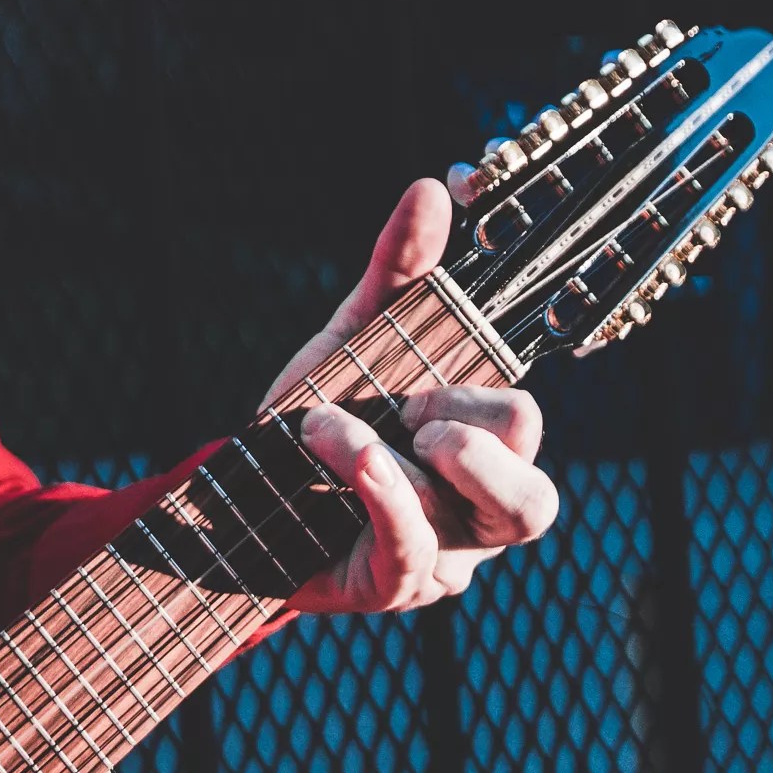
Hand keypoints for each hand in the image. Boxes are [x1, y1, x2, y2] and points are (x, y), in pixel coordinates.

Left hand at [262, 178, 560, 616]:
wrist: (236, 494)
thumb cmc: (317, 416)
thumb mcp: (353, 338)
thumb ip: (397, 271)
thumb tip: (432, 186)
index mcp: (482, 451)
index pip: (523, 424)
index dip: (474, 397)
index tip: (412, 382)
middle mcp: (477, 515)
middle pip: (536, 497)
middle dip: (471, 444)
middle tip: (407, 419)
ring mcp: (443, 561)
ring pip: (481, 527)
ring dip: (397, 462)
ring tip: (329, 430)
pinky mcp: (392, 586)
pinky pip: (414, 552)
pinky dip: (381, 494)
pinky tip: (341, 455)